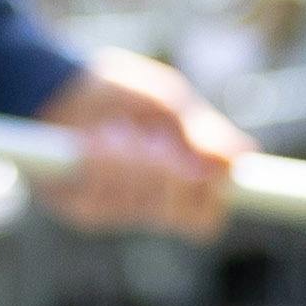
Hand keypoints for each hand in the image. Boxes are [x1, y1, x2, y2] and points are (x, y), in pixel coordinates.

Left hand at [33, 51, 246, 237]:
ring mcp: (116, 209)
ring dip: (134, 160)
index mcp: (179, 183)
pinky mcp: (83, 209)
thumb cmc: (121, 95)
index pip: (206, 218)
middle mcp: (149, 203)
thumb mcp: (171, 104)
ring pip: (145, 203)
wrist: (60, 88)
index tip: (207, 171)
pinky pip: (107, 200)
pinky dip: (105, 165)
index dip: (211, 200)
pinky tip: (95, 143)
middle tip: (158, 139)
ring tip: (118, 131)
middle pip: (179, 214)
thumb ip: (206, 135)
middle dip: (172, 172)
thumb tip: (245, 156)